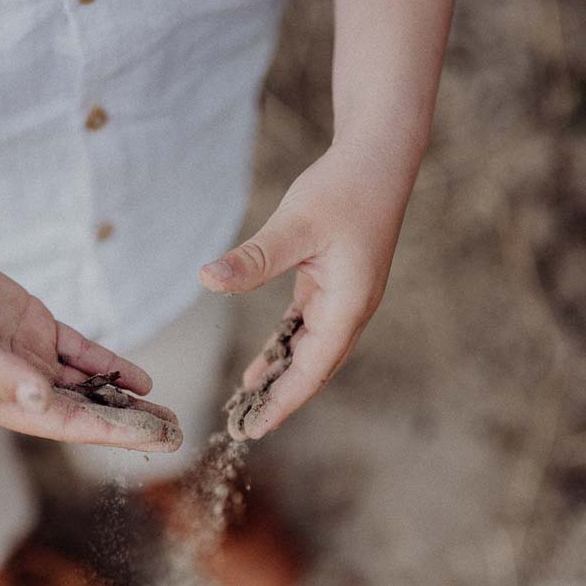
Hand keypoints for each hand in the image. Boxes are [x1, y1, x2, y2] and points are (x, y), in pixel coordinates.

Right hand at [0, 226, 181, 450]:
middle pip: (86, 413)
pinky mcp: (34, 326)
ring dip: (127, 402)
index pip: (67, 424)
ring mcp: (28, 356)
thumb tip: (41, 399)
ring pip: (89, 386)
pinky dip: (110, 365)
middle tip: (179, 437)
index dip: (113, 433)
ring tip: (169, 416)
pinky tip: (140, 380)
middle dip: (131, 426)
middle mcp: (18, 386)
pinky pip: (82, 352)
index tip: (155, 440)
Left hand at [199, 141, 414, 438]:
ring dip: (281, 374)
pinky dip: (285, 346)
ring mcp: (344, 297)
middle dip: (281, 398)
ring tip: (247, 401)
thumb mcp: (294, 226)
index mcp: (349, 305)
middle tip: (244, 427)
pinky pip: (306, 327)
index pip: (312, 370)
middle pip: (313, 369)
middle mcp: (351, 309)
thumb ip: (253, 260)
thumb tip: (207, 279)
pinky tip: (263, 360)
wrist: (378, 156)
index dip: (283, 401)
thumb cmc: (343, 188)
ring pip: (310, 350)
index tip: (256, 429)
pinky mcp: (333, 282)